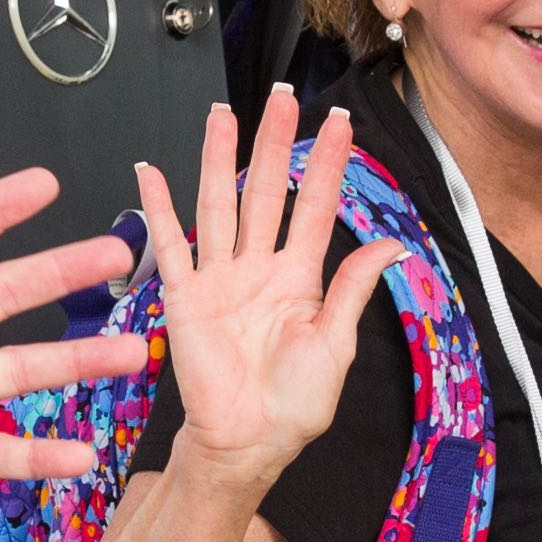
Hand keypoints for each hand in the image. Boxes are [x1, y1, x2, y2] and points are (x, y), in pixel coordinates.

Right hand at [134, 87, 396, 483]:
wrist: (247, 442)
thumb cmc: (293, 405)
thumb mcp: (336, 345)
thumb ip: (353, 290)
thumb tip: (390, 247)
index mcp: (300, 278)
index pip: (315, 206)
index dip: (327, 164)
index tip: (339, 123)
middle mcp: (259, 268)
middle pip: (265, 191)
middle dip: (273, 143)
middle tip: (280, 98)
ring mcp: (220, 278)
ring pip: (220, 204)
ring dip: (220, 159)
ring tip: (222, 116)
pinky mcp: (185, 297)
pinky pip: (172, 244)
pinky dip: (159, 208)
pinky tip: (152, 172)